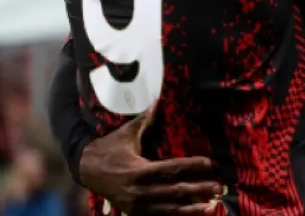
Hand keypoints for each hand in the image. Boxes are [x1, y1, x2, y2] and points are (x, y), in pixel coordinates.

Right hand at [80, 104, 223, 214]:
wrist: (86, 170)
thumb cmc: (109, 148)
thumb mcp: (126, 133)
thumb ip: (145, 120)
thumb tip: (158, 100)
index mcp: (138, 169)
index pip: (171, 168)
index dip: (191, 166)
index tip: (209, 163)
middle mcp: (139, 190)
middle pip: (174, 191)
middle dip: (198, 189)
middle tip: (218, 187)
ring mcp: (137, 204)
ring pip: (170, 207)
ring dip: (192, 207)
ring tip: (212, 205)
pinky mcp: (134, 212)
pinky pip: (160, 214)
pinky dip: (177, 214)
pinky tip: (193, 212)